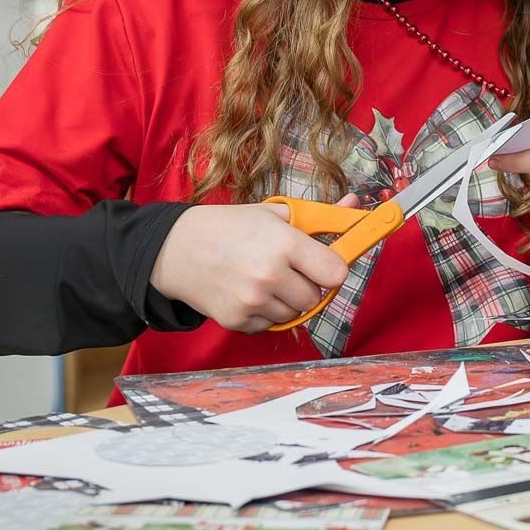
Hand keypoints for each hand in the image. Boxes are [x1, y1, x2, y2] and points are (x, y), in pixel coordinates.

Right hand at [150, 197, 354, 333]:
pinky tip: (248, 293)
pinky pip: (270, 324)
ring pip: (295, 313)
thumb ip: (319, 216)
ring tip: (265, 279)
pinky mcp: (236, 321)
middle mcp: (270, 276)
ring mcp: (252, 302)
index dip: (333, 269)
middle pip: (316, 297)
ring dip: (288, 300)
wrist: (174, 249)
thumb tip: (355, 205)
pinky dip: (266, 313)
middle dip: (309, 285)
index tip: (325, 264)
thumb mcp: (274, 213)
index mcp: (285, 244)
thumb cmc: (229, 227)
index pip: (336, 273)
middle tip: (290, 270)